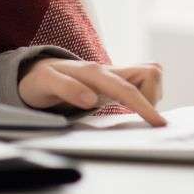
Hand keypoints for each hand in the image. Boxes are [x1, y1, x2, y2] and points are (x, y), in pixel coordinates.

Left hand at [18, 58, 166, 126]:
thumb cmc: (40, 80)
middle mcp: (108, 70)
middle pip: (150, 72)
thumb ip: (66, 88)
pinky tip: (130, 108)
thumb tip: (91, 99)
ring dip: (150, 96)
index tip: (159, 123)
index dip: (145, 106)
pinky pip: (142, 84)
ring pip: (149, 76)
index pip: (127, 89)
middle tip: (137, 116)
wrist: (35, 72)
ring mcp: (113, 75)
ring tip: (130, 111)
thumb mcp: (45, 84)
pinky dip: (145, 96)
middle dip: (153, 97)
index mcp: (93, 72)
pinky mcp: (115, 82)